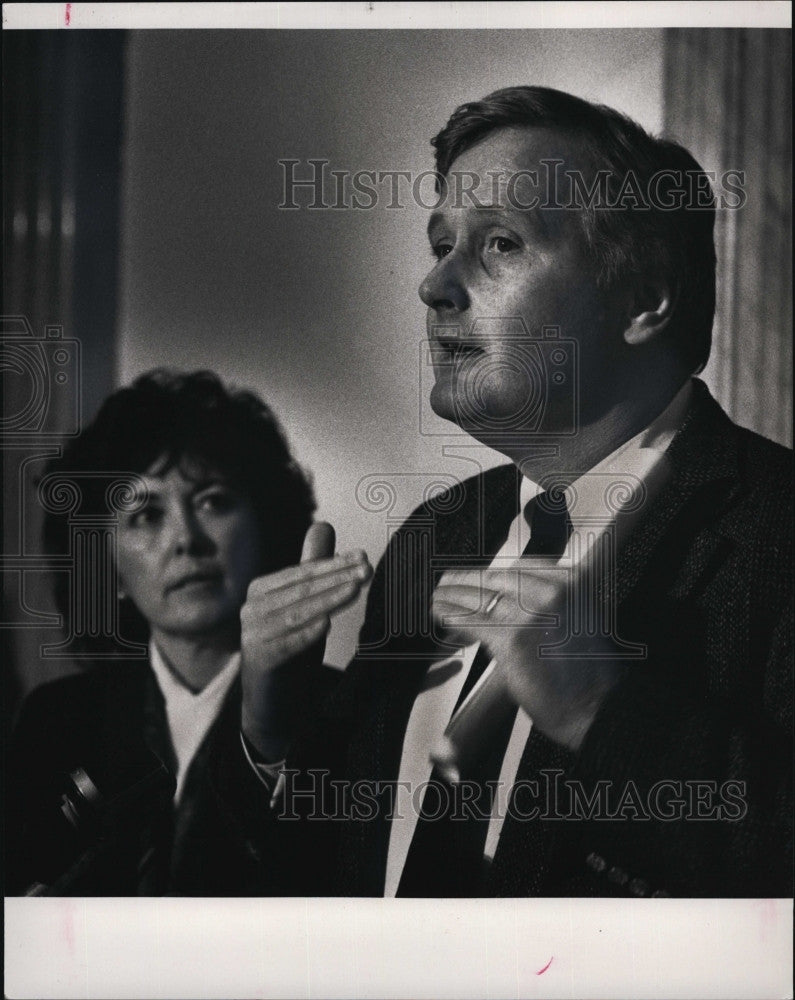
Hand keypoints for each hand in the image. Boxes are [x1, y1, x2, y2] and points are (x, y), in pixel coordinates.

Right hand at [240, 522, 371, 759]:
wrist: (274, 699)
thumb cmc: (292, 644)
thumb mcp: (306, 602)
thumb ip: (312, 566)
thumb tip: (322, 524)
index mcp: (262, 589)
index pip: (302, 572)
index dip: (333, 564)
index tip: (363, 557)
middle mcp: (252, 609)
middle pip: (301, 589)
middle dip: (336, 578)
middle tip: (367, 569)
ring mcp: (253, 635)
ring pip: (297, 613)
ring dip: (328, 600)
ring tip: (355, 589)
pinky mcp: (259, 661)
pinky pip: (286, 644)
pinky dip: (305, 634)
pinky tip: (325, 624)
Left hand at [432, 555, 624, 751]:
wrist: (595, 707)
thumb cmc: (588, 673)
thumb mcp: (578, 618)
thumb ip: (548, 601)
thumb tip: (509, 596)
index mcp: (572, 581)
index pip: (519, 568)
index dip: (492, 575)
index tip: (480, 578)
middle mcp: (552, 592)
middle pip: (496, 578)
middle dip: (469, 581)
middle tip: (450, 582)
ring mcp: (531, 614)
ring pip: (481, 597)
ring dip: (454, 596)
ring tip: (440, 597)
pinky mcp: (512, 639)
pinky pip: (473, 621)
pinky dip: (453, 617)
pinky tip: (443, 615)